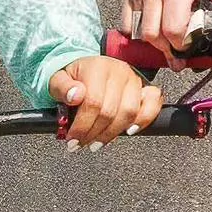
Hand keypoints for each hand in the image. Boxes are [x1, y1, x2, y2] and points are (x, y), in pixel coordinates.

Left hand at [44, 51, 162, 143]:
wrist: (87, 68)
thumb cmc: (73, 78)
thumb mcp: (58, 80)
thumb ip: (62, 87)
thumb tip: (75, 95)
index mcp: (97, 67)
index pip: (93, 103)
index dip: (82, 126)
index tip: (72, 139)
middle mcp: (118, 71)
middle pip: (110, 112)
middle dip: (93, 134)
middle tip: (81, 143)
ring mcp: (134, 80)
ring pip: (129, 113)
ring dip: (113, 133)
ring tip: (98, 142)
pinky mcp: (144, 88)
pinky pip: (153, 103)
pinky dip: (144, 120)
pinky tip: (129, 131)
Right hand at [119, 0, 211, 56]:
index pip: (172, 29)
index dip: (182, 45)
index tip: (189, 47)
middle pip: (153, 34)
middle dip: (167, 48)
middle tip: (178, 50)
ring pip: (139, 32)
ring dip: (154, 43)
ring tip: (168, 42)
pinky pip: (127, 25)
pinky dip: (139, 34)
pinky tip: (155, 31)